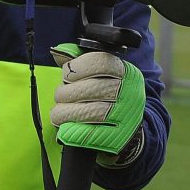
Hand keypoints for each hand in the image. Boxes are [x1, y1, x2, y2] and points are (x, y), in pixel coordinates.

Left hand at [50, 43, 145, 165]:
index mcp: (127, 73)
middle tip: (60, 96)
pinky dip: (74, 133)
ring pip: (91, 112)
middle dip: (68, 92)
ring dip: (66, 113)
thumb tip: (58, 51)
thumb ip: (79, 61)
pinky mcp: (120, 138)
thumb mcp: (99, 76)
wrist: (128, 129)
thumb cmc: (107, 97)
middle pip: (93, 88)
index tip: (67, 74)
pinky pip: (92, 135)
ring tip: (59, 113)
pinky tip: (65, 131)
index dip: (78, 67)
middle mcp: (131, 93)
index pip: (101, 62)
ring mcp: (128, 116)